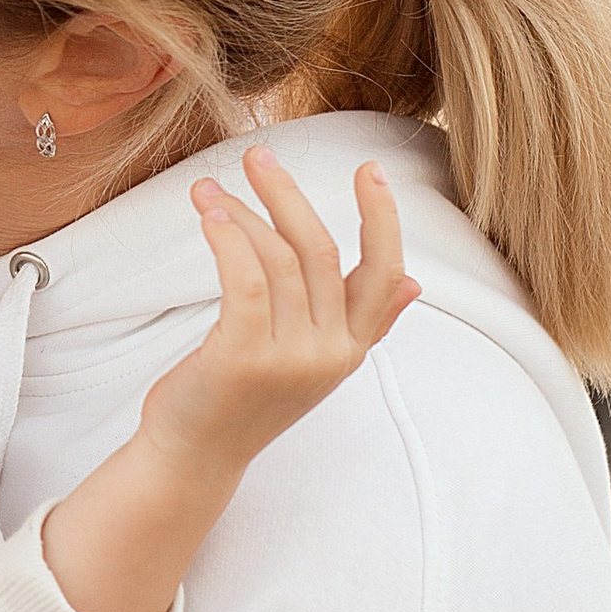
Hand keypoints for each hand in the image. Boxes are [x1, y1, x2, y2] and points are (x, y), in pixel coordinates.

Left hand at [151, 146, 415, 482]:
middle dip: (288, 196)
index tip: (370, 170)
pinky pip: (245, 280)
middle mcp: (328, 353)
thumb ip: (363, 323)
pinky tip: (210, 216)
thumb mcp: (313, 362)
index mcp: (350, 349)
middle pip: (320, 251)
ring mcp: (288, 359)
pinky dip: (229, 240)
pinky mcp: (242, 359)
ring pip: (278, 260)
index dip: (383, 219)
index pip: (386, 274)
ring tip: (207, 189)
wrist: (195, 455)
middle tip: (259, 156)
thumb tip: (415, 284)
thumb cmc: (246, 398)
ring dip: (242, 213)